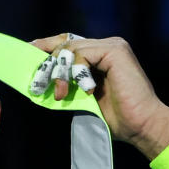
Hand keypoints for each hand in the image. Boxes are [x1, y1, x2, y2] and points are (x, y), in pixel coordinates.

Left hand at [31, 34, 168, 156]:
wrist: (140, 125)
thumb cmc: (116, 118)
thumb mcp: (82, 98)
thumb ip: (67, 84)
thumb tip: (40, 80)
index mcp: (100, 55)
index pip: (68, 43)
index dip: (46, 47)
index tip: (28, 53)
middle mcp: (106, 46)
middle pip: (65, 42)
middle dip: (47, 63)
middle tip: (37, 86)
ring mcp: (111, 46)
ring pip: (70, 48)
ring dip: (59, 72)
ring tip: (61, 93)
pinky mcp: (115, 50)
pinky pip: (82, 53)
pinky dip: (77, 72)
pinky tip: (88, 91)